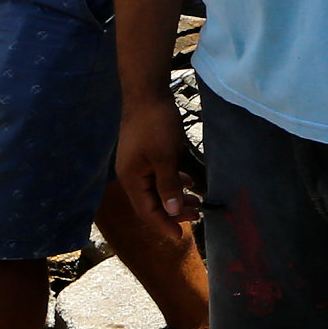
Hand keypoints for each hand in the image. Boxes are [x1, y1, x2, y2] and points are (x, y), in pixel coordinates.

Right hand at [115, 93, 197, 227]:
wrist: (147, 93)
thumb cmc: (155, 124)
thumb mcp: (165, 157)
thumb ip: (167, 185)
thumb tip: (170, 211)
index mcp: (131, 179)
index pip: (146, 211)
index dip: (163, 224)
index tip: (180, 235)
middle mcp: (131, 175)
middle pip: (151, 202)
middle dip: (173, 211)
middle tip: (196, 215)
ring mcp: (137, 164)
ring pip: (157, 189)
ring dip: (175, 197)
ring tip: (196, 202)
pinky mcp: (145, 154)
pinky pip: (159, 175)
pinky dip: (173, 181)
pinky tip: (188, 181)